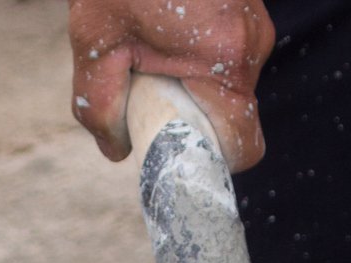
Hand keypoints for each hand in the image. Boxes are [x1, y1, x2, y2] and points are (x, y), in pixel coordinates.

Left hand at [67, 0, 274, 170]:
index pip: (244, 145)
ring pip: (228, 81)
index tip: (177, 146)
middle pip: (233, 113)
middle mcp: (251, 44)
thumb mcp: (95, 40)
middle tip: (149, 88)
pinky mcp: (246, 6)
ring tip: (151, 45)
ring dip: (192, 80)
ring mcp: (254, 21)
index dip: (213, 158)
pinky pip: (227, 51)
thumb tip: (115, 150)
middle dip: (192, 113)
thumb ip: (100, 105)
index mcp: (225, 61)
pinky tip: (163, 24)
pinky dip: (197, 54)